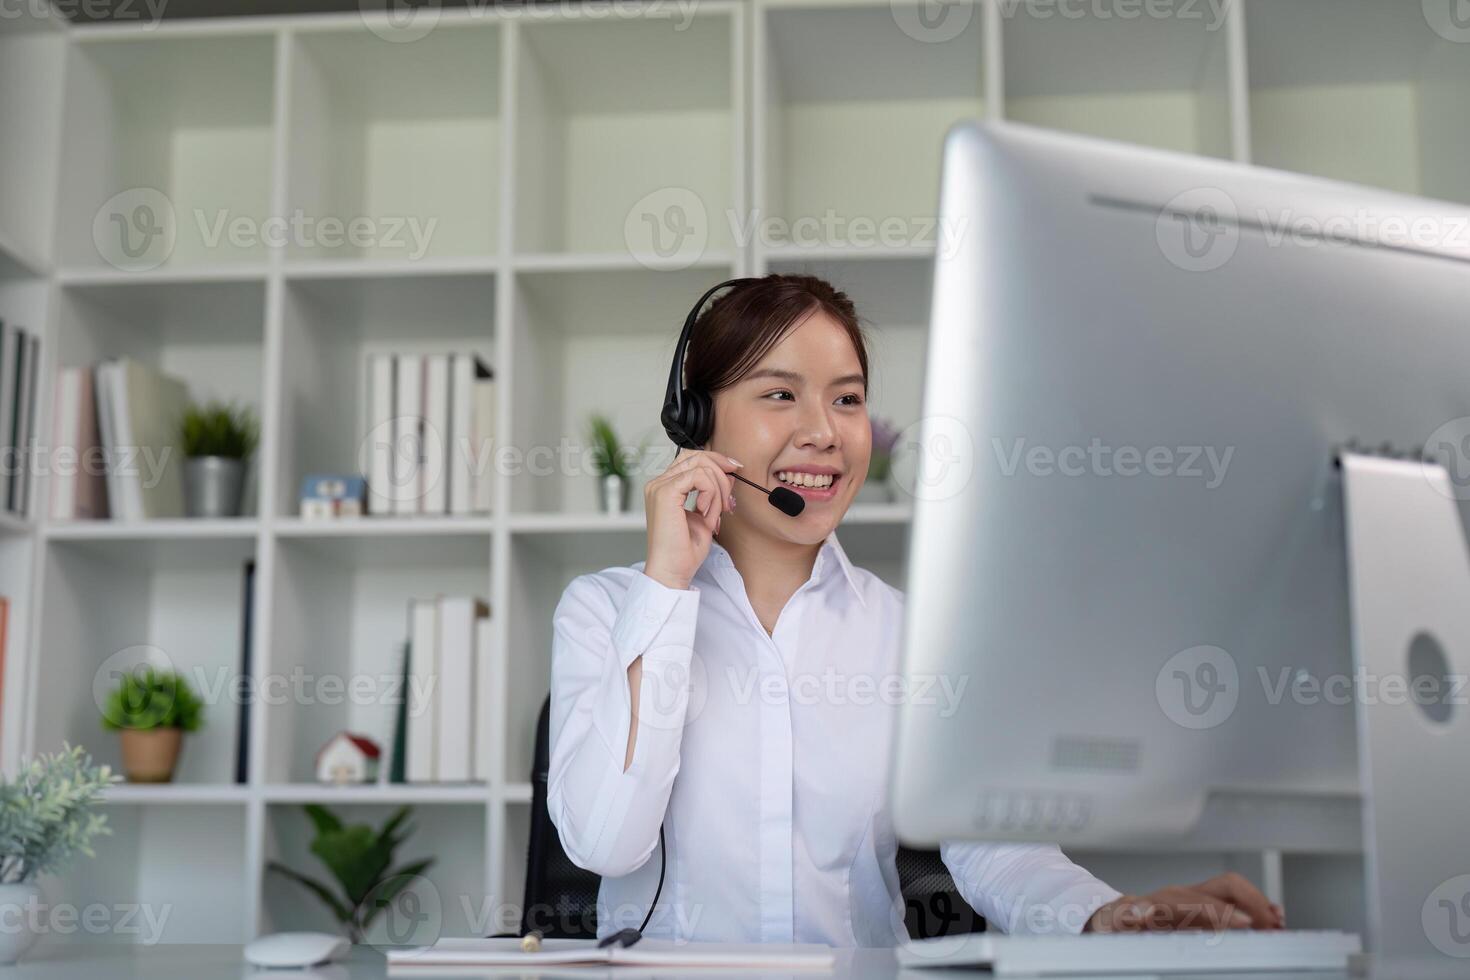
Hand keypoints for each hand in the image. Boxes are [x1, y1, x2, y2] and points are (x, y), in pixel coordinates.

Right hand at [642, 449, 740, 589]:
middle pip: (696, 456)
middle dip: (721, 471)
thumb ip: (714, 492)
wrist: (673, 572)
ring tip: (715, 513)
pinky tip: (705, 512)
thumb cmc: (685, 552)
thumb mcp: (707, 515)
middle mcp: (658, 484)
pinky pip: (699, 477)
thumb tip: (729, 473)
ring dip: (718, 489)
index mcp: (665, 487)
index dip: (716, 461)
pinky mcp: (665, 492)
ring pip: (701, 465)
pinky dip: (711, 493)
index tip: (735, 472)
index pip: (691, 459)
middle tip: (729, 498)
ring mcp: (659, 486)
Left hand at [1085, 872, 1283, 932]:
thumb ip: (1127, 921)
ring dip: (1258, 904)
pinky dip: (1255, 906)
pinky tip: (1274, 916)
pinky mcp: (1203, 904)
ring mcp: (1194, 896)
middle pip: (1226, 887)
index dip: (1224, 913)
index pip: (1202, 902)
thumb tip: (1130, 914)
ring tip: (1279, 924)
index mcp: (1165, 901)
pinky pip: (1234, 898)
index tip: (1246, 925)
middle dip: (1252, 904)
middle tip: (1272, 928)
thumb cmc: (1118, 930)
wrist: (1113, 920)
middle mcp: (1182, 894)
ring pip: (1234, 890)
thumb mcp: (1118, 928)